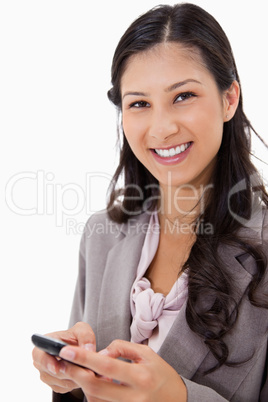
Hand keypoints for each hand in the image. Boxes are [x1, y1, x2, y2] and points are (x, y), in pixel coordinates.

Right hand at [32, 321, 95, 393]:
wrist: (79, 348)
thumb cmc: (77, 336)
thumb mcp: (82, 330)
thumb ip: (86, 336)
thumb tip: (88, 350)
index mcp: (43, 345)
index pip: (39, 355)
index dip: (46, 362)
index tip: (56, 368)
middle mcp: (42, 362)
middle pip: (51, 373)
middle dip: (68, 371)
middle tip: (83, 369)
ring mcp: (48, 375)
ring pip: (60, 382)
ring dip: (74, 377)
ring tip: (86, 368)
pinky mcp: (55, 385)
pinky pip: (65, 387)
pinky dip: (75, 382)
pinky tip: (82, 374)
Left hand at [58, 339, 186, 401]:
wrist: (177, 400)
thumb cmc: (160, 373)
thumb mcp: (146, 353)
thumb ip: (122, 348)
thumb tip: (101, 352)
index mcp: (140, 376)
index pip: (106, 365)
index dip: (84, 358)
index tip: (66, 350)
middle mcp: (134, 396)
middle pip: (95, 387)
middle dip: (76, 374)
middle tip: (64, 363)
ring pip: (95, 399)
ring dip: (84, 385)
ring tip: (82, 371)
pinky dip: (94, 395)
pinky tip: (95, 384)